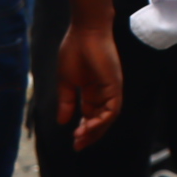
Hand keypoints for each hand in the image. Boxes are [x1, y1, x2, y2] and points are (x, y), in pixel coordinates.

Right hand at [55, 22, 124, 150]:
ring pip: (107, 118)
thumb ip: (67, 101)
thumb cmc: (74, 51)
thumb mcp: (66, 81)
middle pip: (100, 120)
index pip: (90, 116)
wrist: (85, 31)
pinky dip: (102, 120)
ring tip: (80, 138)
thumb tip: (62, 121)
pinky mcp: (115, 85)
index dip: (83, 130)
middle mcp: (104, 92)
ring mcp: (111, 89)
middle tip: (77, 145)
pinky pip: (112, 108)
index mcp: (92, 91)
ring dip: (95, 130)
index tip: (73, 141)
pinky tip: (89, 126)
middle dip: (90, 135)